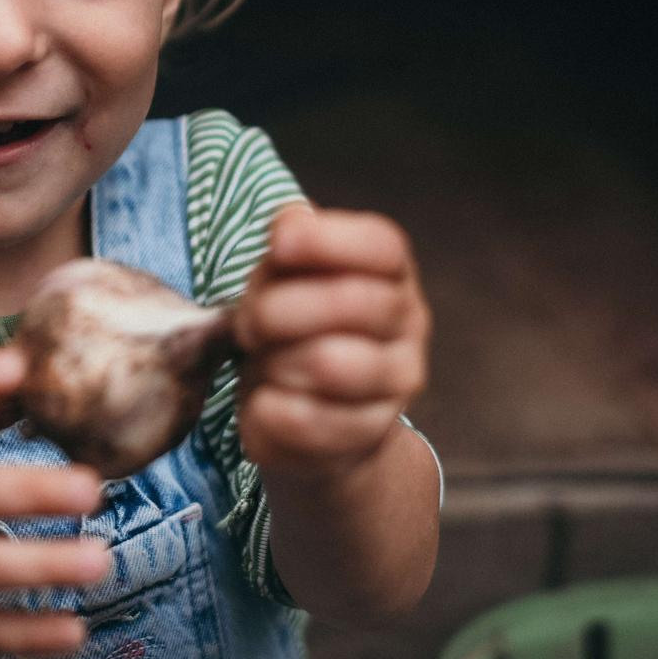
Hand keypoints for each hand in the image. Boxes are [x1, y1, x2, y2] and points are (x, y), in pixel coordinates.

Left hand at [232, 205, 430, 481]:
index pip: (382, 245)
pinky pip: (308, 421)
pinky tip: (264, 403)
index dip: (329, 239)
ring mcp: (397, 384)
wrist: (311, 424)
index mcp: (391, 274)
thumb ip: (289, 251)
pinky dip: (268, 410)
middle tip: (248, 325)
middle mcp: (409, 324)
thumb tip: (290, 222)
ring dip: (275, 362)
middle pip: (353, 301)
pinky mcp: (368, 436)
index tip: (277, 244)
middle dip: (280, 308)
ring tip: (263, 366)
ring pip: (330, 363)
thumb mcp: (285, 282)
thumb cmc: (294, 333)